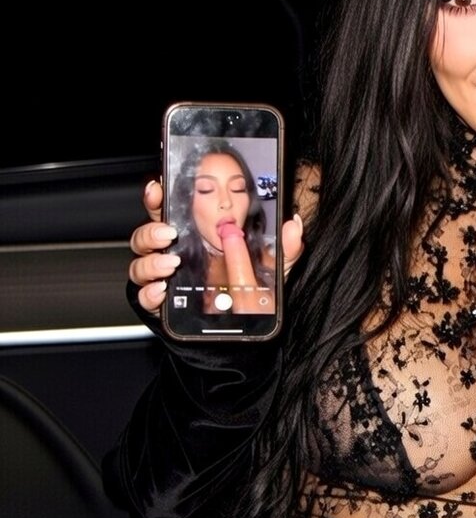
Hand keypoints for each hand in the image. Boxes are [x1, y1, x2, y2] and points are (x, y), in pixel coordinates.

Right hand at [128, 179, 304, 316]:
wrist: (241, 331)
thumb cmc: (251, 292)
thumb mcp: (273, 268)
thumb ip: (285, 247)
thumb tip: (294, 223)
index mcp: (196, 238)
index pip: (170, 211)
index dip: (159, 196)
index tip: (159, 187)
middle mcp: (176, 255)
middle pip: (147, 235)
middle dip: (151, 230)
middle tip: (169, 232)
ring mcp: (167, 279)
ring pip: (140, 264)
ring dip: (151, 261)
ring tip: (171, 263)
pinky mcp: (162, 306)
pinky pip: (144, 297)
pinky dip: (148, 293)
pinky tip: (162, 290)